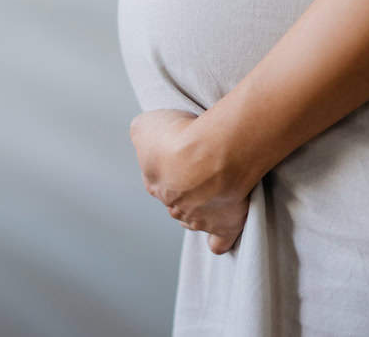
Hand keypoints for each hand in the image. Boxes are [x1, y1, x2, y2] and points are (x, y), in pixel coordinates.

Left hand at [128, 109, 252, 254]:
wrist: (211, 152)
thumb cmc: (179, 137)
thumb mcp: (146, 125)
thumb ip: (142, 132)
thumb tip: (143, 133)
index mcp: (155, 184)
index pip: (157, 181)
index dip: (169, 168)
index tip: (181, 154)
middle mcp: (174, 205)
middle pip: (178, 201)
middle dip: (187, 188)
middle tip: (202, 167)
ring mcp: (199, 218)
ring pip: (196, 219)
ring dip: (202, 208)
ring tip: (216, 190)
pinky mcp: (226, 225)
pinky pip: (221, 241)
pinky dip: (221, 239)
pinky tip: (225, 229)